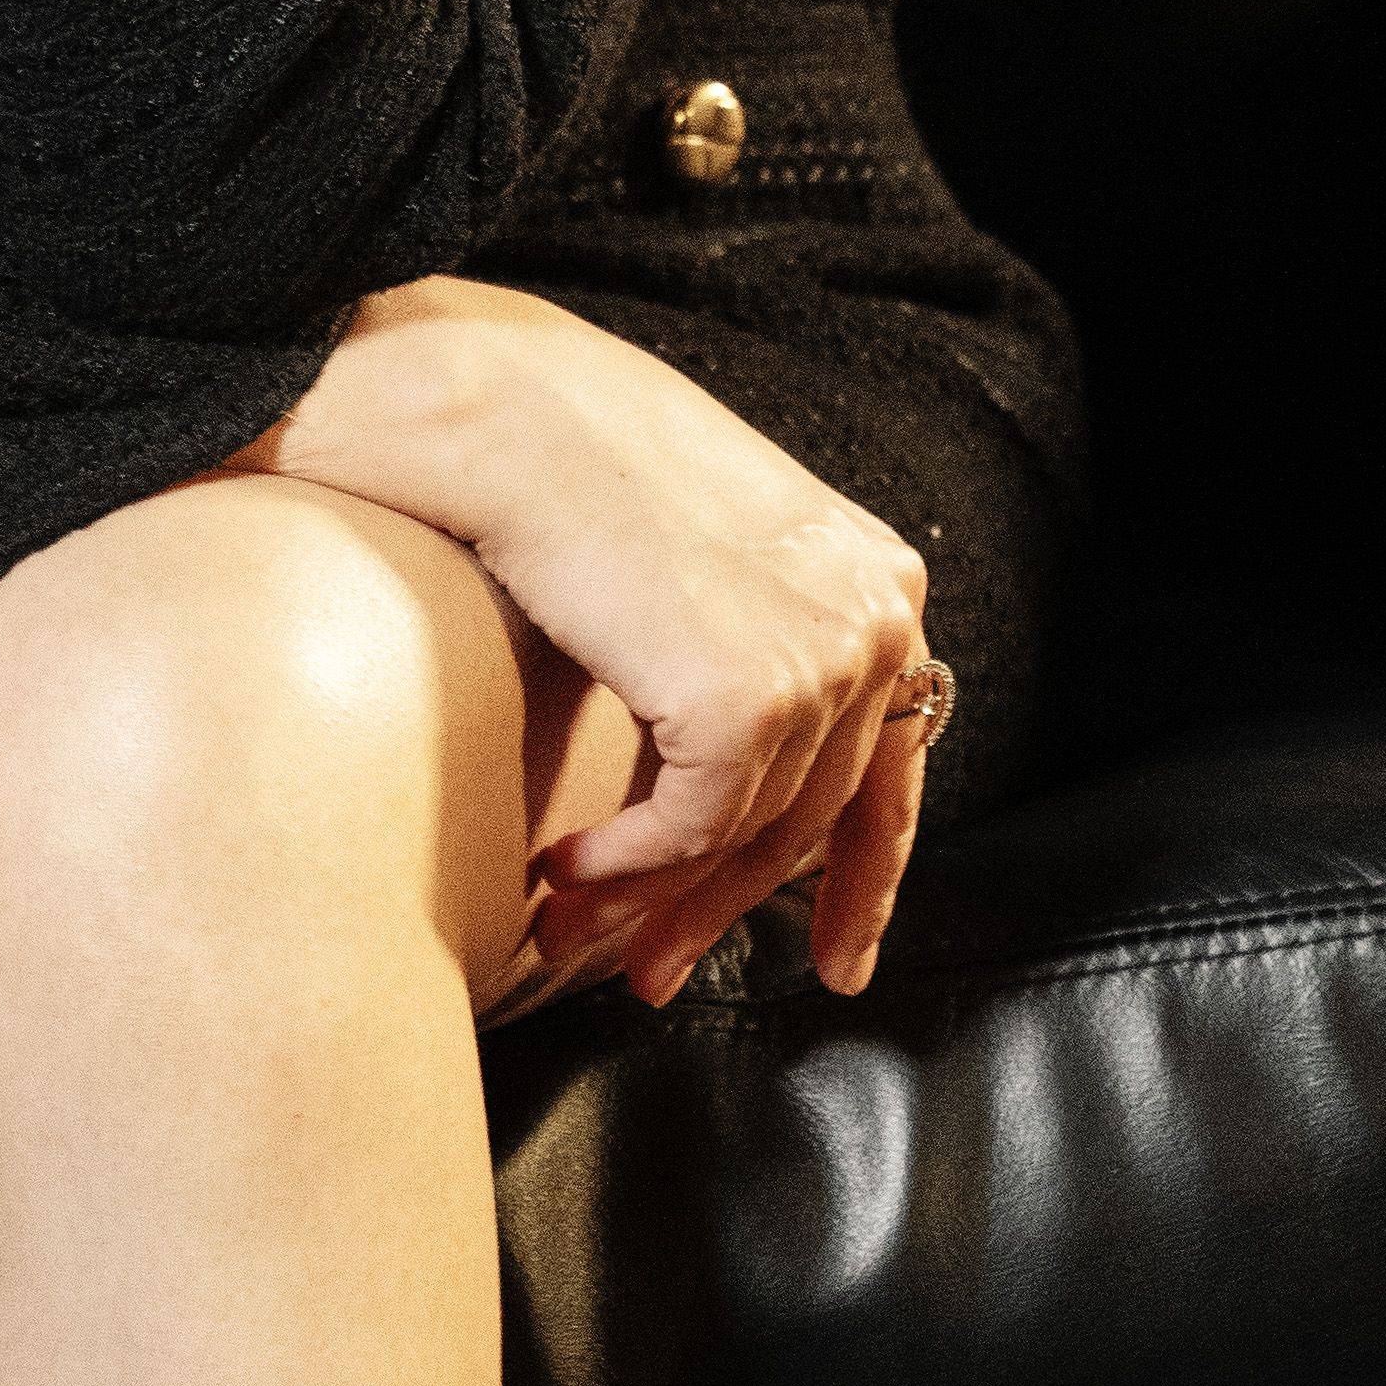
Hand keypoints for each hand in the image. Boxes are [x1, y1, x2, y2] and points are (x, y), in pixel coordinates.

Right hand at [263, 275, 941, 1003]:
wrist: (490, 407)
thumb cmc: (561, 458)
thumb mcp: (698, 550)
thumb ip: (747, 635)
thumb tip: (740, 777)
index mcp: (872, 574)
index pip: (896, 761)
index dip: (863, 878)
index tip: (833, 962)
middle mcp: (874, 613)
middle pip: (813, 817)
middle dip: (722, 911)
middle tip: (653, 978)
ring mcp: (824, 654)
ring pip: (747, 838)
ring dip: (651, 904)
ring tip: (568, 927)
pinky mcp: (751, 697)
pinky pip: (694, 832)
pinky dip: (626, 870)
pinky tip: (557, 873)